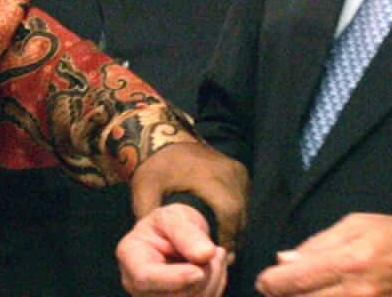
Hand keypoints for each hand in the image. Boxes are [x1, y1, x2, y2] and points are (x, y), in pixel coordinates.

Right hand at [117, 203, 230, 296]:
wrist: (175, 236)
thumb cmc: (168, 224)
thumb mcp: (174, 217)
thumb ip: (186, 233)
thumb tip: (205, 254)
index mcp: (130, 256)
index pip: (145, 278)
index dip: (175, 278)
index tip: (199, 271)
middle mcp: (136, 285)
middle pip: (173, 296)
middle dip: (203, 275)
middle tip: (216, 250)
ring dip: (214, 280)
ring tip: (215, 255)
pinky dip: (216, 286)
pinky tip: (214, 270)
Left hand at [129, 142, 248, 250]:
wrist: (161, 136)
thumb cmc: (154, 167)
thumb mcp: (145, 193)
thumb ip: (152, 220)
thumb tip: (158, 248)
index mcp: (208, 177)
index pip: (229, 213)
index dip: (226, 238)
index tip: (214, 255)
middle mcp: (228, 172)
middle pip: (241, 213)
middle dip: (233, 236)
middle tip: (219, 255)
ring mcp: (236, 169)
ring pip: (245, 206)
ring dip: (236, 226)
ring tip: (221, 244)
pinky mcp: (238, 170)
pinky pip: (244, 198)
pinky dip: (237, 214)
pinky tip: (224, 227)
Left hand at [256, 213, 391, 296]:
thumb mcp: (357, 225)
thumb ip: (317, 244)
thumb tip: (284, 261)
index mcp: (348, 261)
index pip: (292, 281)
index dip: (269, 283)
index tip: (265, 281)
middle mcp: (357, 293)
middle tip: (279, 289)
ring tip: (302, 293)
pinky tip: (324, 296)